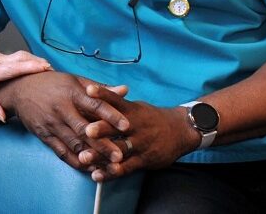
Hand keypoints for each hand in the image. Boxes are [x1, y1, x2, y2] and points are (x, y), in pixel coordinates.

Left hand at [0, 50, 51, 121]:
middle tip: (55, 70)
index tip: (47, 69)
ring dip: (32, 60)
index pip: (13, 67)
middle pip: (19, 57)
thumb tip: (3, 117)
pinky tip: (31, 66)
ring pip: (16, 55)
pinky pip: (11, 56)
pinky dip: (24, 60)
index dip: (31, 67)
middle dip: (37, 62)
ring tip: (48, 69)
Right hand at [0, 71, 129, 170]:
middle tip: (120, 156)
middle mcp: (61, 108)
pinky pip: (61, 152)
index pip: (94, 104)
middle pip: (84, 129)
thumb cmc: (52, 84)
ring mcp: (51, 123)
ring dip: (92, 157)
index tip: (126, 125)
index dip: (111, 115)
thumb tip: (125, 90)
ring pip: (74, 144)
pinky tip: (89, 168)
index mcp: (71, 92)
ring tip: (108, 167)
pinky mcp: (44, 135)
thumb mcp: (75, 80)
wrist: (19, 89)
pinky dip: (76, 162)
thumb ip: (100, 90)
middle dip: (103, 144)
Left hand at [81, 85, 197, 180]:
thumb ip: (116, 102)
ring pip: (118, 150)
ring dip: (100, 154)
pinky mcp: (144, 160)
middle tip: (86, 131)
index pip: (116, 100)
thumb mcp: (136, 107)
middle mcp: (135, 126)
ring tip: (84, 158)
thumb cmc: (151, 118)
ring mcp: (140, 144)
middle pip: (116, 127)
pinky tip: (96, 175)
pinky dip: (110, 172)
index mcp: (132, 110)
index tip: (89, 90)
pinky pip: (126, 168)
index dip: (103, 94)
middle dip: (101, 129)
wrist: (181, 131)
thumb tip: (91, 90)